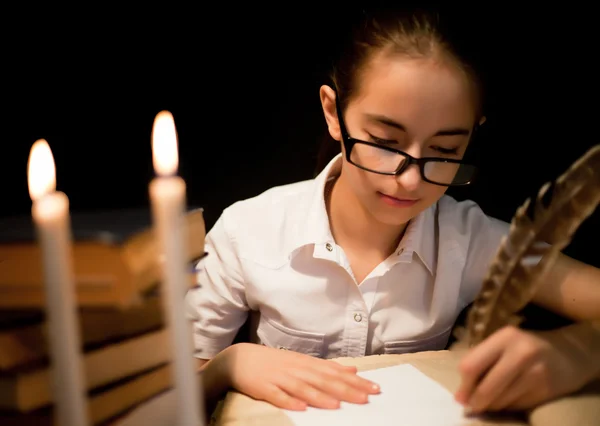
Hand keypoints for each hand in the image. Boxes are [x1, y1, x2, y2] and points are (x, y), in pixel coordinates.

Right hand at [223, 343, 379, 409]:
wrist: (241, 358)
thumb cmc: (275, 362)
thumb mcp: (303, 361)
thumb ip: (328, 367)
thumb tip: (353, 368)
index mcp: (308, 363)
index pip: (336, 373)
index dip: (356, 381)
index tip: (375, 388)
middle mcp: (297, 369)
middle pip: (324, 381)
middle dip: (345, 390)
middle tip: (365, 398)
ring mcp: (281, 378)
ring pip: (303, 388)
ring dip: (320, 397)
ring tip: (336, 405)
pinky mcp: (265, 388)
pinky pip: (278, 396)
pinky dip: (289, 401)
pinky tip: (300, 408)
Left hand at [455, 325, 596, 413]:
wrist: (569, 353)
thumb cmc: (525, 348)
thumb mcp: (503, 345)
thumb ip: (481, 362)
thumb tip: (461, 396)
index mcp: (504, 337)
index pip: (471, 365)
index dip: (464, 385)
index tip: (461, 396)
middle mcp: (520, 353)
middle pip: (486, 388)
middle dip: (476, 402)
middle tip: (472, 406)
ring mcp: (536, 372)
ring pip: (501, 401)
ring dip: (492, 406)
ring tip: (492, 401)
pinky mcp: (546, 389)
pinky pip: (517, 406)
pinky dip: (508, 407)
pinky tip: (510, 399)